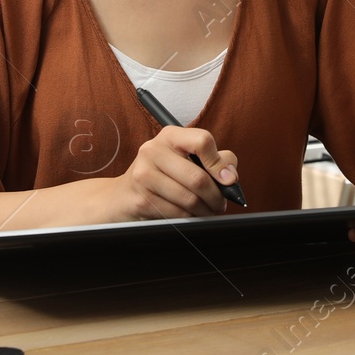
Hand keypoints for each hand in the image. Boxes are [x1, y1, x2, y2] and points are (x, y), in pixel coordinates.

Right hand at [110, 125, 239, 220]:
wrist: (123, 195)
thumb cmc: (162, 175)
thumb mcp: (186, 158)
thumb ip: (215, 159)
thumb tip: (230, 175)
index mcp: (170, 136)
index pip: (202, 141)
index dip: (219, 163)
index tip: (228, 180)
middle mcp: (153, 150)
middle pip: (198, 177)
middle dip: (216, 196)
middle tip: (220, 204)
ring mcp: (144, 175)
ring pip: (189, 199)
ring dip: (205, 210)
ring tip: (208, 210)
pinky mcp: (141, 199)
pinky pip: (177, 213)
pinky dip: (190, 218)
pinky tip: (190, 215)